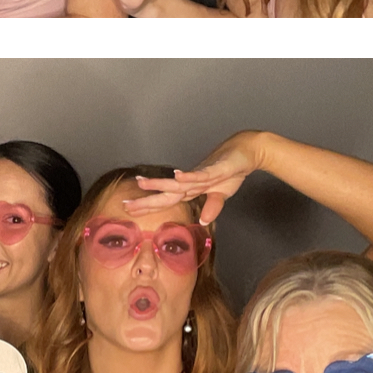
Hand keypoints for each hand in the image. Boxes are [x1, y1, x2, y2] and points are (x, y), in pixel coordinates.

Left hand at [124, 130, 266, 223]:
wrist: (246, 151)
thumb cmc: (232, 170)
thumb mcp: (222, 195)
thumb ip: (212, 207)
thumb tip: (203, 221)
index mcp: (192, 189)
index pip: (167, 200)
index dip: (149, 206)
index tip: (130, 210)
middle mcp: (192, 182)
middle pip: (166, 194)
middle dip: (146, 201)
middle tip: (125, 204)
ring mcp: (202, 175)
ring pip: (178, 182)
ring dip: (160, 183)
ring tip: (141, 183)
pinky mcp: (216, 170)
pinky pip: (200, 175)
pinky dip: (189, 176)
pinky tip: (177, 175)